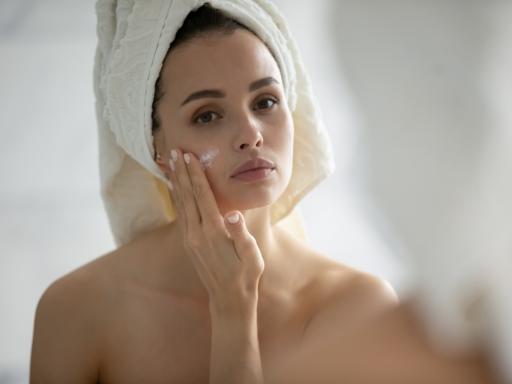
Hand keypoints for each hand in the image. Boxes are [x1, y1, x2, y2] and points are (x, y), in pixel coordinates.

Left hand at [166, 149, 263, 313]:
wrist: (229, 298)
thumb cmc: (245, 275)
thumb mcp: (251, 255)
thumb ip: (241, 234)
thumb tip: (233, 213)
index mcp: (213, 232)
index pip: (202, 196)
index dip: (195, 174)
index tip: (189, 156)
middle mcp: (196, 234)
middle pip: (187, 196)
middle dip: (181, 172)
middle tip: (174, 151)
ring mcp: (190, 239)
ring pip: (180, 203)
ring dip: (176, 181)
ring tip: (170, 163)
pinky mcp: (189, 243)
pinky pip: (180, 214)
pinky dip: (176, 198)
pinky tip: (174, 188)